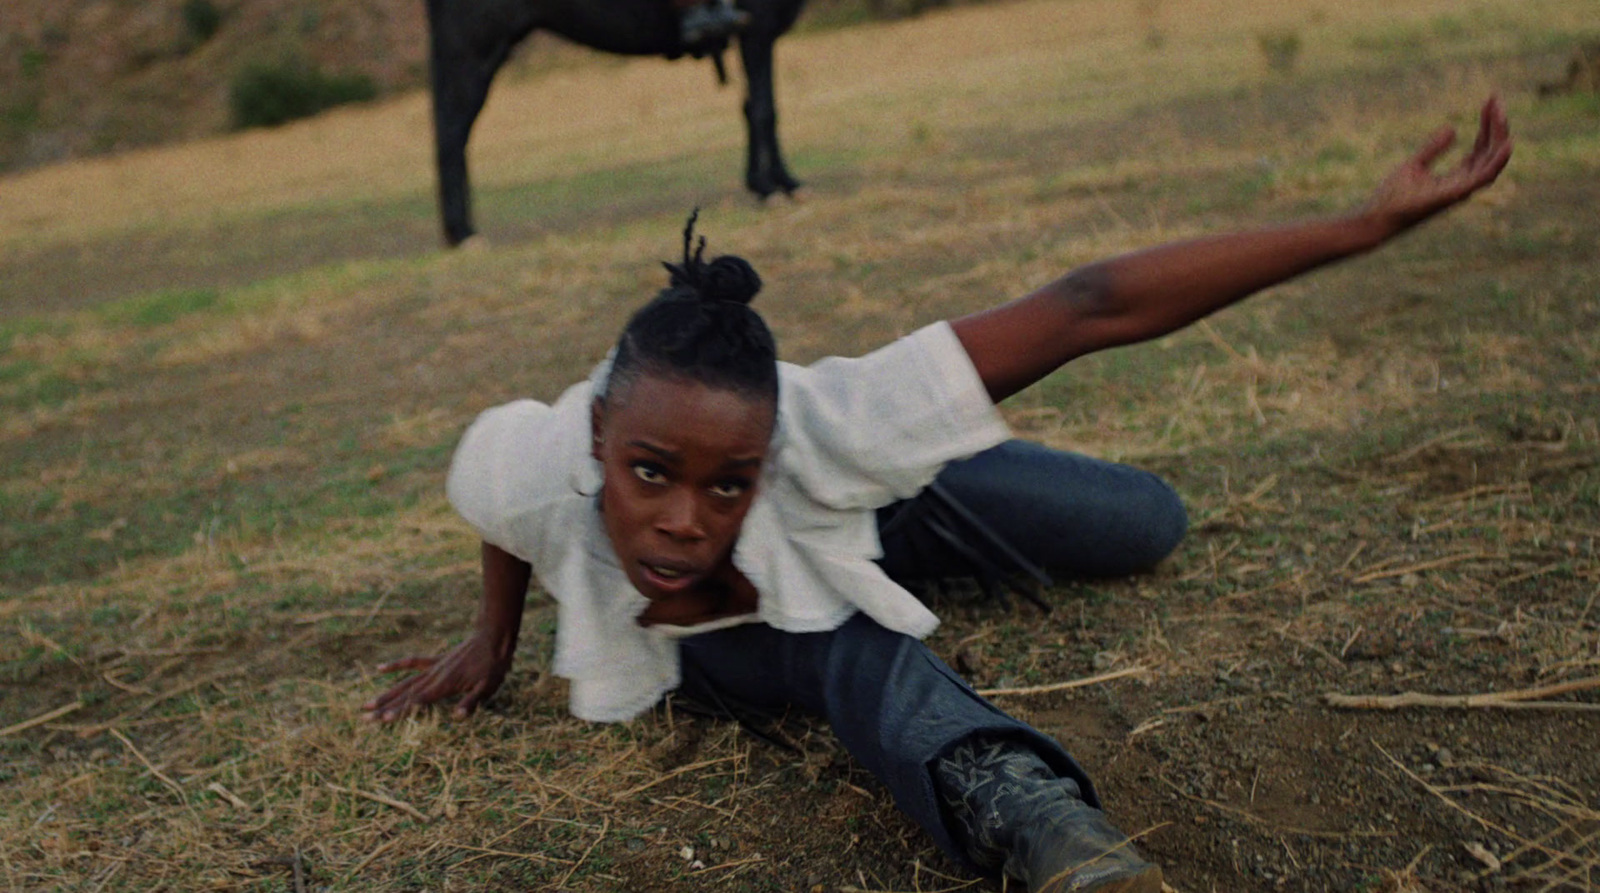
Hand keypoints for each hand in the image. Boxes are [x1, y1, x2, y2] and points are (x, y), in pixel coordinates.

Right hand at [362, 633, 511, 721]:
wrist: (494, 638)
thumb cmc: (493, 666)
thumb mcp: (488, 687)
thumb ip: (472, 702)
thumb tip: (458, 717)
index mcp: (445, 685)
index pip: (419, 700)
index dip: (402, 710)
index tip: (384, 719)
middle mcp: (435, 676)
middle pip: (405, 694)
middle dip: (385, 707)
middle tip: (365, 719)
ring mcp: (433, 667)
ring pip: (404, 682)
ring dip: (386, 694)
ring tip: (366, 705)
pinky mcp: (436, 660)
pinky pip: (413, 662)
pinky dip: (396, 665)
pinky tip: (380, 669)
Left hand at [1364, 95, 1511, 236]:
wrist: (1377, 217)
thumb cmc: (1393, 196)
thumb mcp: (1415, 164)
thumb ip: (1434, 148)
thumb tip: (1453, 128)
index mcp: (1457, 177)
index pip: (1480, 149)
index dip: (1487, 126)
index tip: (1489, 102)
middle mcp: (1464, 184)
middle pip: (1490, 153)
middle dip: (1497, 127)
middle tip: (1495, 100)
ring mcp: (1461, 190)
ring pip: (1492, 162)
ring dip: (1499, 138)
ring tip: (1500, 114)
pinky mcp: (1453, 195)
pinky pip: (1483, 178)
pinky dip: (1497, 162)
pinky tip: (1506, 144)